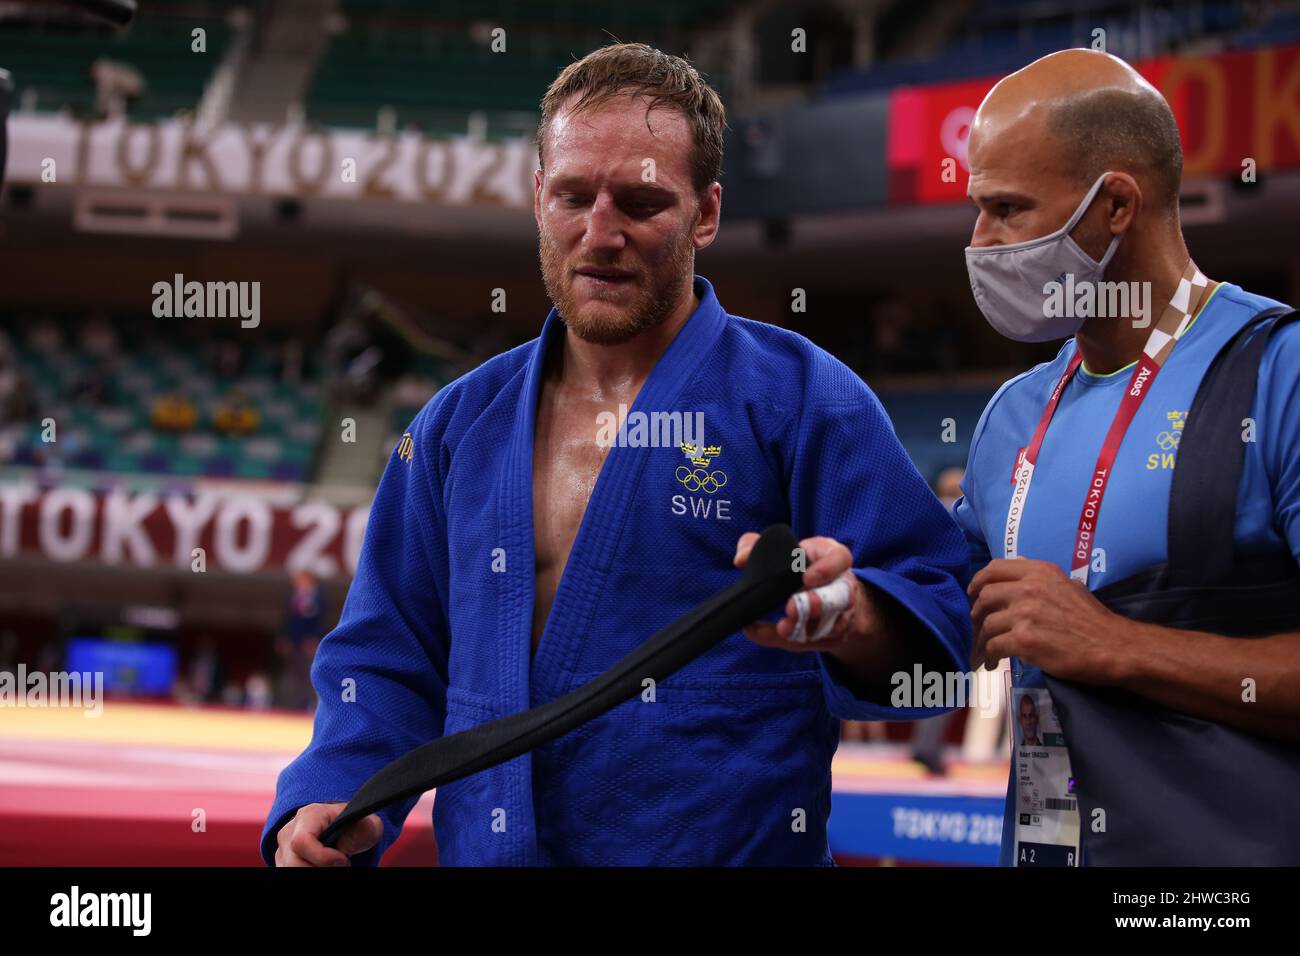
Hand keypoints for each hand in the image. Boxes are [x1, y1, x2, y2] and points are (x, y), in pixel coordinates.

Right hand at [274, 802, 381, 866]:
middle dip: (321, 868)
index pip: (302, 841)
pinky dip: (310, 872)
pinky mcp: (283, 863)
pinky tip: (323, 867)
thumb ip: (363, 830)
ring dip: (316, 872)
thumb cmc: (353, 826)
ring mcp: (282, 849)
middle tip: (342, 863)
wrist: (340, 828)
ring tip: (333, 864)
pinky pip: (290, 874)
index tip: (344, 859)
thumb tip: (343, 847)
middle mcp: (289, 831)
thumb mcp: (366, 824)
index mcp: (308, 816)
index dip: (323, 857)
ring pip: (290, 870)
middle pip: (294, 863)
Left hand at [733, 532, 874, 651]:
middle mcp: (842, 587)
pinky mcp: (832, 636)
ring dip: (804, 628)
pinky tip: (770, 634)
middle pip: (839, 598)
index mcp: (833, 558)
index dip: (827, 568)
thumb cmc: (801, 566)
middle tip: (791, 607)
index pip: (840, 559)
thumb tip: (741, 560)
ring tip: (782, 628)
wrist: (824, 591)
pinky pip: (814, 642)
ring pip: (830, 626)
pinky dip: (791, 640)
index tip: (807, 577)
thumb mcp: (784, 549)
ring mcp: (841, 614)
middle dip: (816, 605)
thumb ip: (757, 546)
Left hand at [969, 558, 1134, 682]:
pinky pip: (994, 645)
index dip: (978, 581)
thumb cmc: (1093, 619)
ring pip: (987, 624)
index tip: (973, 593)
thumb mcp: (1068, 586)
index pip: (995, 569)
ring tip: (985, 650)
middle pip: (985, 596)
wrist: (1112, 647)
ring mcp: (1025, 614)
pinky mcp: (1025, 640)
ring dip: (982, 639)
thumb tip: (1017, 568)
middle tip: (978, 626)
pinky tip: (994, 662)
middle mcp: (1029, 588)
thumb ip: (1040, 579)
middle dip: (977, 613)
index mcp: (1039, 572)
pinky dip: (990, 655)